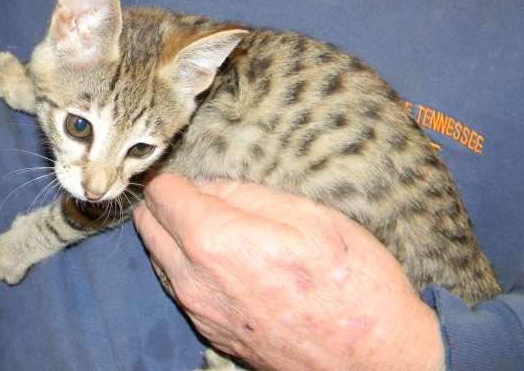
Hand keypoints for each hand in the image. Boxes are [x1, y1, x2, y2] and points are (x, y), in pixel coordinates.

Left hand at [133, 174, 444, 370]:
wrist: (375, 359)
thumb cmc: (352, 282)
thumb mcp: (308, 215)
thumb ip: (246, 194)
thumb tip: (210, 185)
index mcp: (215, 241)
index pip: (161, 193)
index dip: (177, 175)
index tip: (195, 170)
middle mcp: (195, 280)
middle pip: (148, 225)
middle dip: (166, 201)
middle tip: (202, 191)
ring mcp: (200, 311)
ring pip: (159, 256)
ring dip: (174, 233)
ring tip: (217, 222)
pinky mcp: (211, 331)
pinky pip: (179, 285)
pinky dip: (187, 263)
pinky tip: (225, 258)